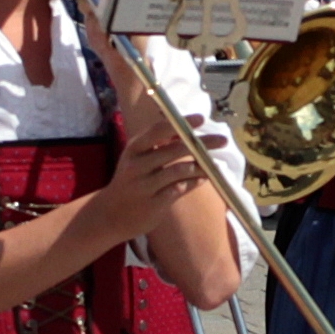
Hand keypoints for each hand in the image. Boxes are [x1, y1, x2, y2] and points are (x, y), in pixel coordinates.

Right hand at [98, 88, 218, 238]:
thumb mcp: (137, 158)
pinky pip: (180, 190)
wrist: (111, 214)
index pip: (159, 130)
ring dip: (201, 166)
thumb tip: (187, 130)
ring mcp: (144, 186)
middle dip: (202, 144)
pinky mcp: (153, 204)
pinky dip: (194, 183)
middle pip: (175, 149)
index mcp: (134, 148)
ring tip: (213, 165)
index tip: (202, 119)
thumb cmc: (130, 181)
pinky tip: (202, 179)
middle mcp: (137, 165)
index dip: (182, 123)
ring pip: (179, 171)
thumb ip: (158, 145)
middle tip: (223, 141)